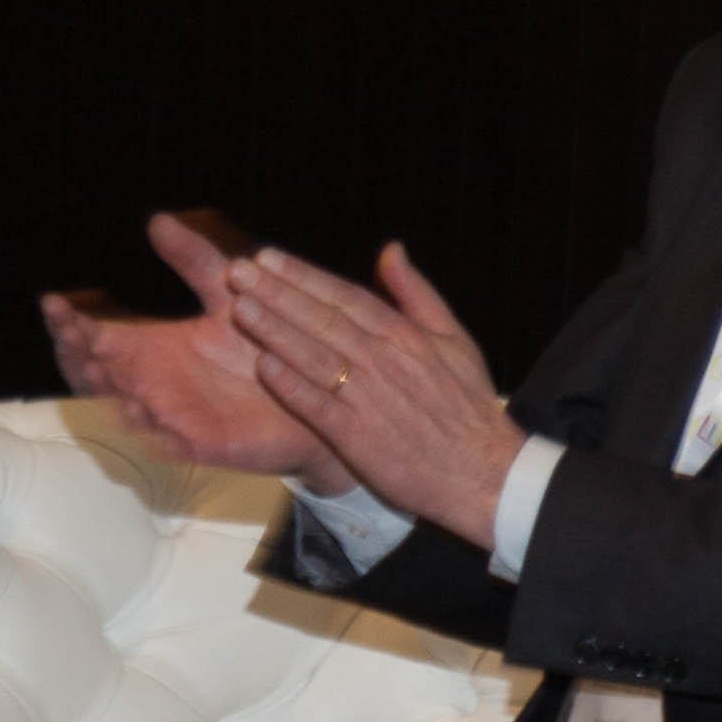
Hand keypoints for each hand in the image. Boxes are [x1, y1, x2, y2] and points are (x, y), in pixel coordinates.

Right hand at [42, 215, 344, 488]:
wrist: (316, 392)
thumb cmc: (267, 345)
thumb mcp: (231, 293)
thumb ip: (196, 262)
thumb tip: (157, 220)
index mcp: (152, 349)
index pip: (95, 338)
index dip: (70, 323)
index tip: (53, 302)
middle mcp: (153, 383)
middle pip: (95, 374)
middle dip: (76, 354)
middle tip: (68, 330)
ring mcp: (172, 415)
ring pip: (122, 406)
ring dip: (106, 388)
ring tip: (95, 362)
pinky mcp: (201, 442)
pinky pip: (166, 439)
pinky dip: (149, 425)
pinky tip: (137, 405)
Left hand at [229, 242, 522, 549]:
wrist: (484, 471)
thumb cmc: (468, 406)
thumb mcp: (454, 338)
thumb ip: (417, 293)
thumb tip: (391, 250)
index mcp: (406, 335)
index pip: (344, 296)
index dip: (303, 276)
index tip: (267, 258)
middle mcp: (384, 360)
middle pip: (322, 319)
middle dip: (277, 292)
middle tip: (238, 272)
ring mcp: (370, 398)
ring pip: (315, 356)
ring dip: (275, 331)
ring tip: (239, 308)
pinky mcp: (359, 437)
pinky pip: (319, 406)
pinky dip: (293, 386)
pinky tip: (264, 367)